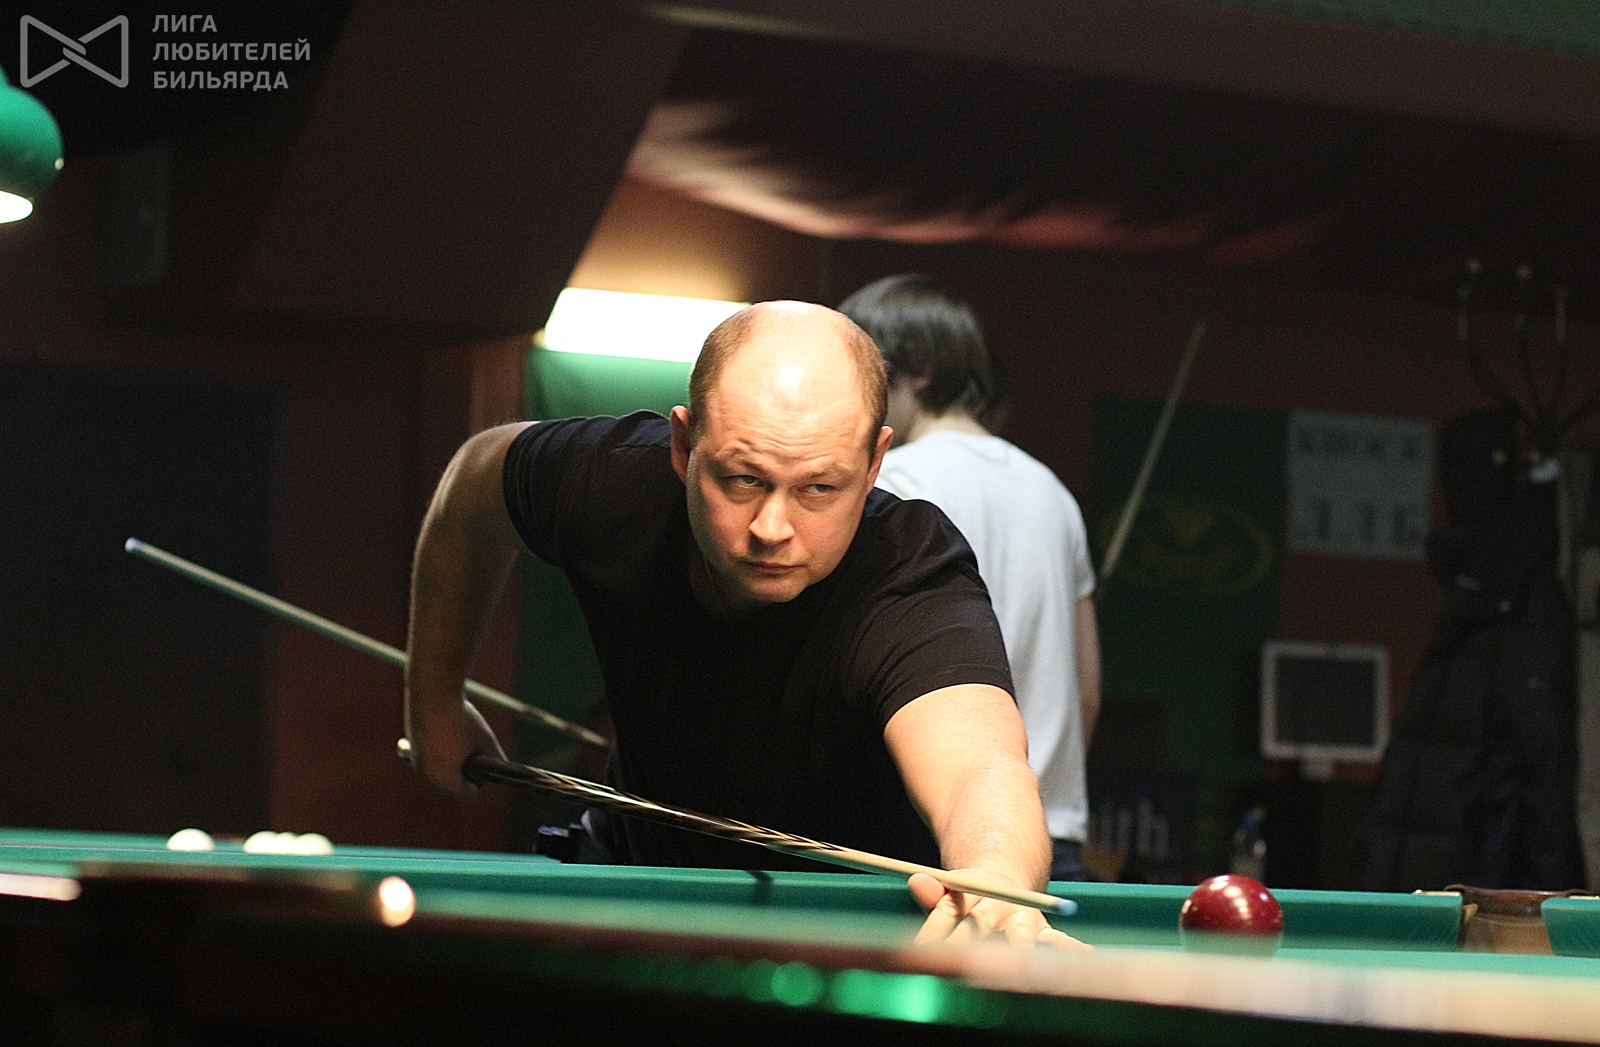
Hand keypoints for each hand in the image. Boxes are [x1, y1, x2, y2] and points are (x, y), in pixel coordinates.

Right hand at [404, 697, 506, 796]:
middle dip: (465, 777)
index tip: (488, 771)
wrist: (432, 693)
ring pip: (439, 774)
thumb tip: (502, 768)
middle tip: (478, 762)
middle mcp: (427, 777)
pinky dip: (440, 756)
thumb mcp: (485, 740)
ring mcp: (416, 764)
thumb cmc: (461, 719)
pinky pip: (429, 761)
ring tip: (465, 752)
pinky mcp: (410, 750)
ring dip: (452, 768)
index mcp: (446, 780)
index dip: (481, 784)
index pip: (467, 795)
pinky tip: (451, 743)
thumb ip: (496, 759)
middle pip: (452, 787)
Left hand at [908, 871, 1090, 948]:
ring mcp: (1023, 919)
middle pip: (980, 924)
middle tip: (959, 966)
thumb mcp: (949, 891)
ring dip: (1019, 952)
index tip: (919, 951)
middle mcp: (998, 904)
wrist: (1004, 880)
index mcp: (970, 889)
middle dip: (967, 946)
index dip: (932, 931)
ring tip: (1020, 963)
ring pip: (1020, 936)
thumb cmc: (967, 897)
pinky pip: (1058, 942)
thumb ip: (933, 891)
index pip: (947, 910)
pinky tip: (1086, 956)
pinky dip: (1071, 949)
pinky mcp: (1042, 934)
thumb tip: (914, 880)